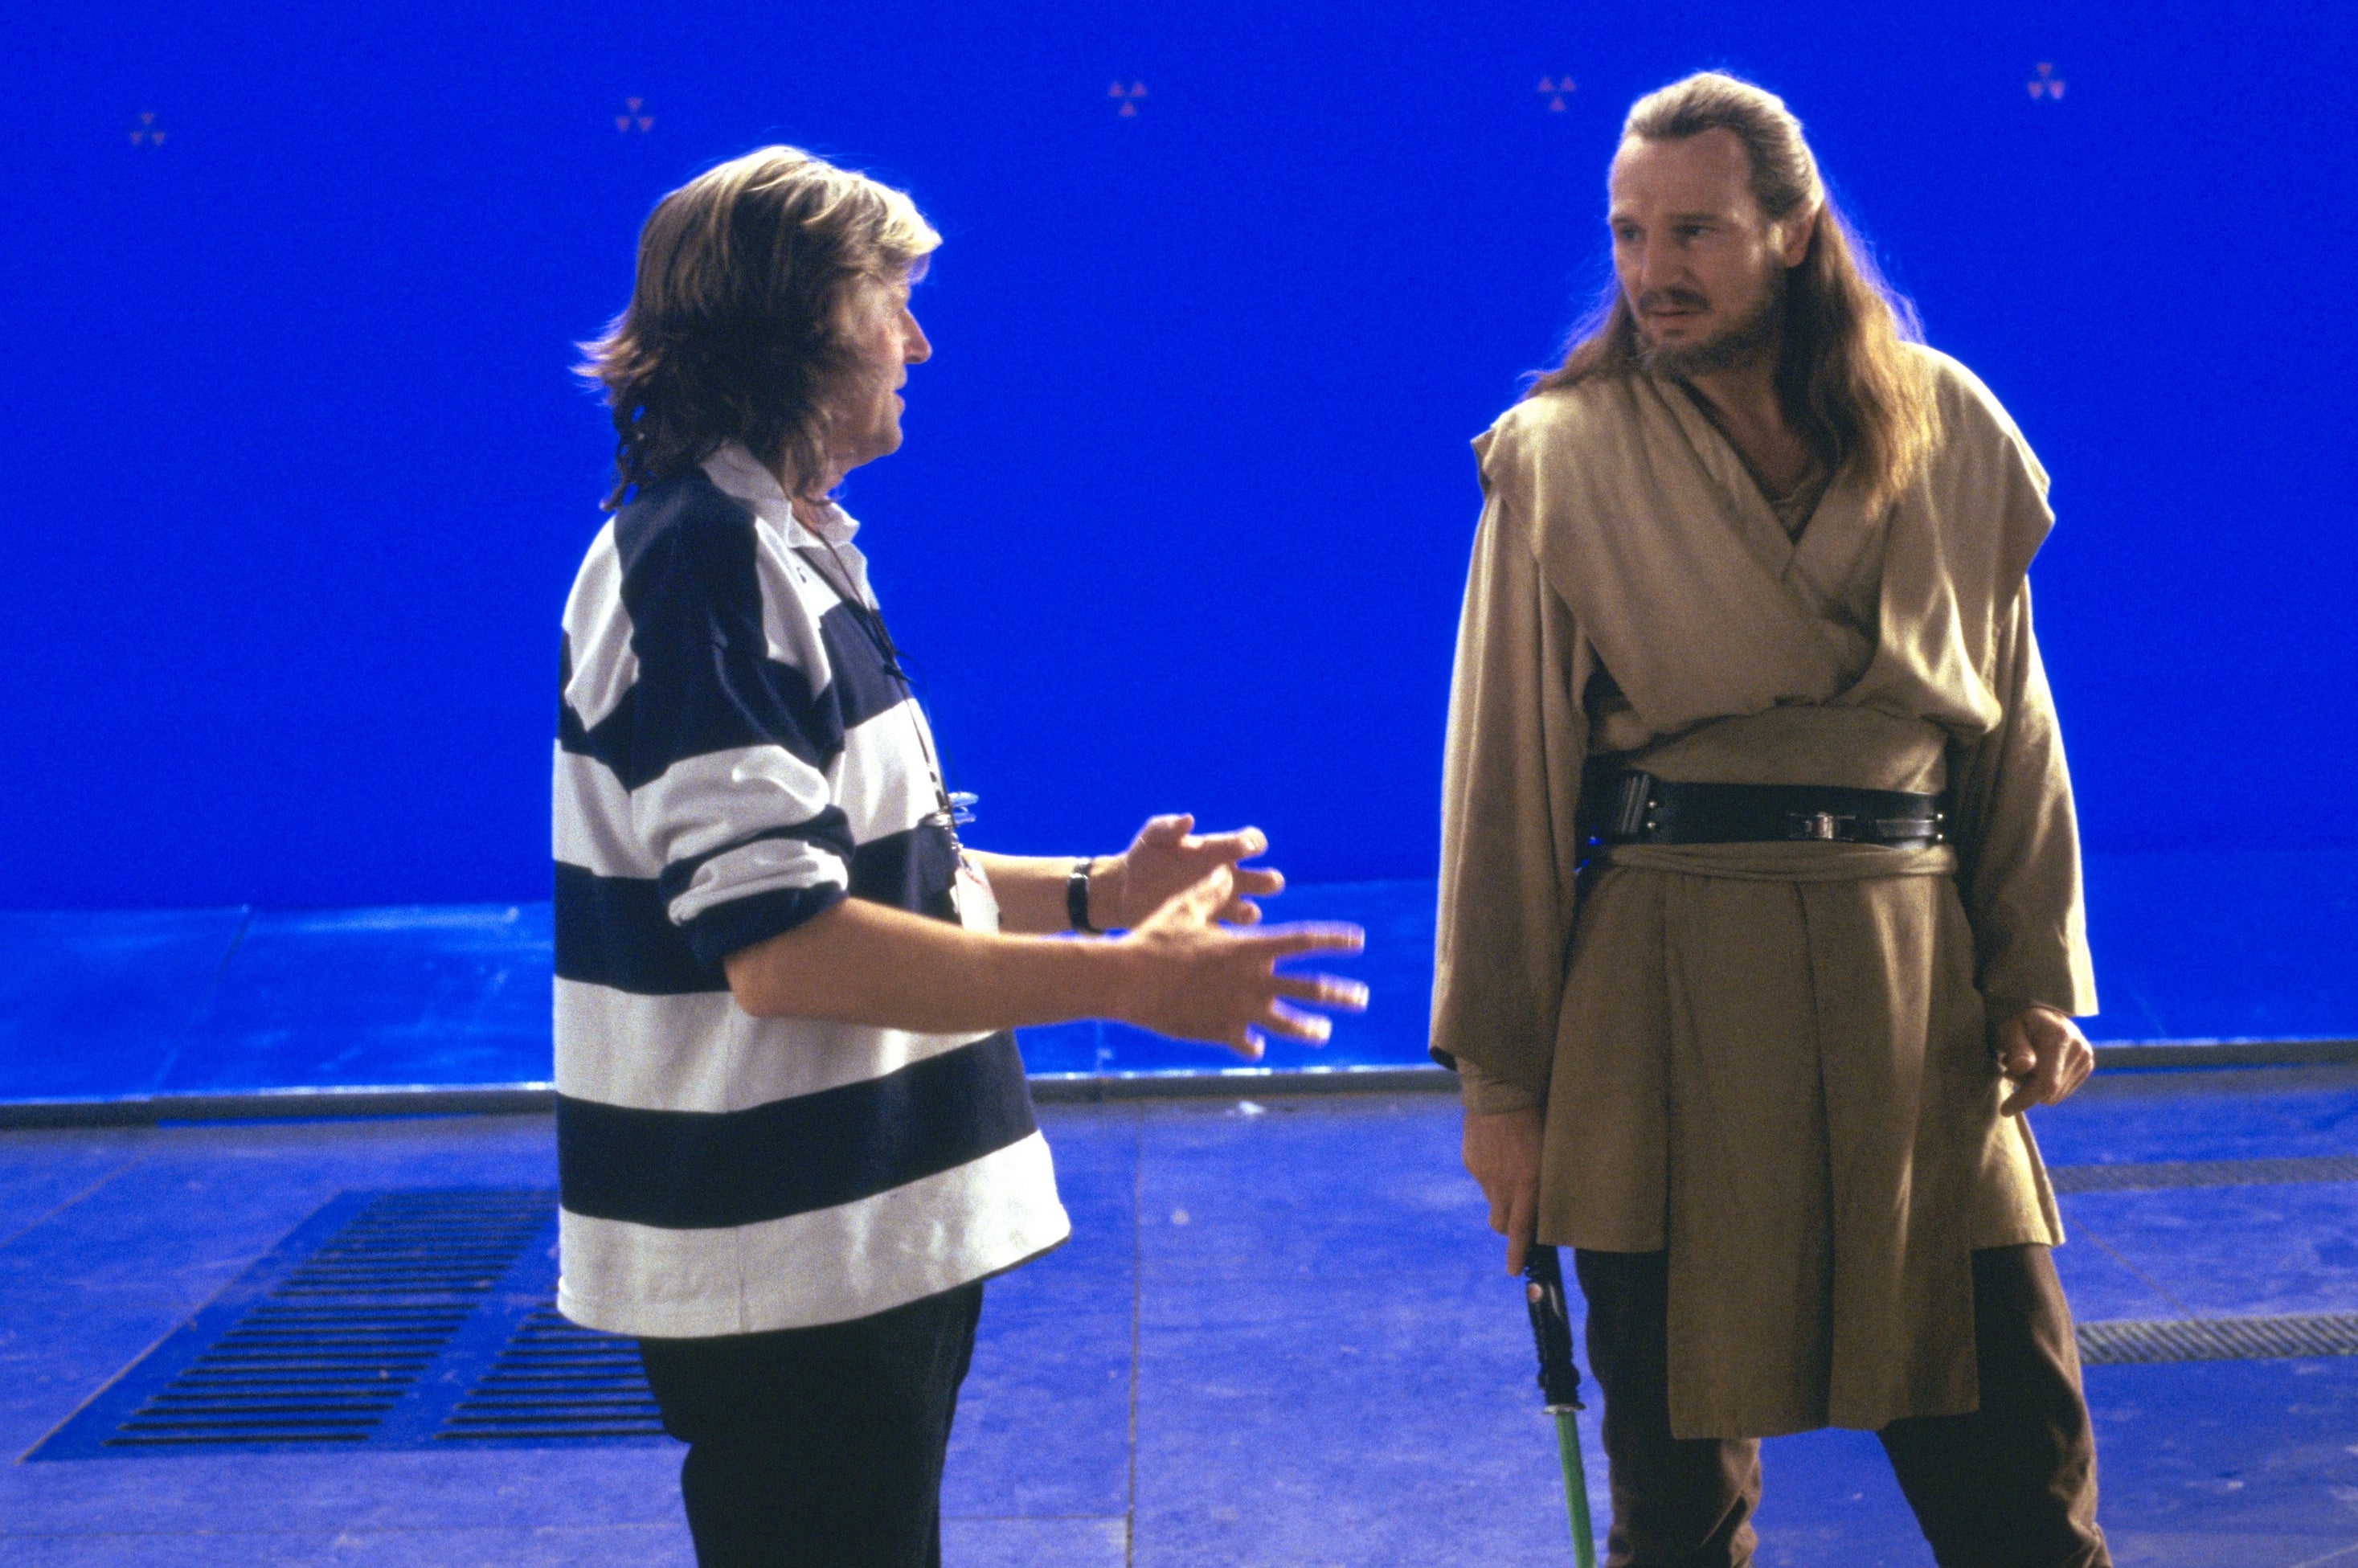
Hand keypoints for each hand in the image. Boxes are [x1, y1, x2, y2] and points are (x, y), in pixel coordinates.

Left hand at [1100, 814, 1283, 929]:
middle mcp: (1226, 879)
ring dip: (1250, 912)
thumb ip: (1169, 827)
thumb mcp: (1152, 836)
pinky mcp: (1204, 929)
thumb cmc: (1143, 855)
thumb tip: (1189, 820)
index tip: (1242, 849)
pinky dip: (1229, 939)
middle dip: (1268, 881)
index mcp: (1218, 851)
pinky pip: (1227, 938)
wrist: (1123, 890)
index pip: (1253, 842)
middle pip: (1267, 880)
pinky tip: (1219, 938)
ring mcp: (1218, 906)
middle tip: (1255, 883)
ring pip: (1252, 913)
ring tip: (1239, 912)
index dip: (1254, 843)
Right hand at [1114, 864, 1364, 1057]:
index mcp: (1249, 948)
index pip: (1304, 941)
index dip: (1334, 940)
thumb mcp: (1185, 909)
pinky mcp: (1221, 1032)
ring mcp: (1239, 1011)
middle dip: (1341, 994)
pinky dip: (1254, 1044)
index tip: (1357, 941)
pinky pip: (1246, 1042)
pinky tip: (1257, 1046)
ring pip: (1287, 1024)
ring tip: (1324, 1032)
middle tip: (1362, 997)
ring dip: (1309, 1029)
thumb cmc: (1154, 939)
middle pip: (1310, 988)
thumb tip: (1223, 872)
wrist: (1129, 981)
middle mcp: (1252, 981)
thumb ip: (1211, 894)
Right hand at [1464, 1106, 1543, 1272]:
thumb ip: (1548, 1179)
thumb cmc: (1538, 1116)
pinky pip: (1482, 1175)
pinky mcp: (1471, 1161)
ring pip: (1492, 1199)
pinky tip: (1499, 1150)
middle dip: (1510, 1228)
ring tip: (1513, 1166)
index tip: (1513, 1272)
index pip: (1521, 1232)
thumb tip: (1549, 1197)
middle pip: (1501, 1224)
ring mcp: (1483, 1174)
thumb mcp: (1552, 1151)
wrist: (1500, 1089)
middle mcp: (1502, 1186)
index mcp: (1527, 1186)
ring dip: (1502, 1194)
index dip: (1517, 1255)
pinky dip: (1491, 1171)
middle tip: (1520, 1218)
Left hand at [1995, 1005, 2095, 1115]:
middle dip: (2025, 1088)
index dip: (2025, 1099)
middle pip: (2049, 1091)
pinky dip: (2045, 1086)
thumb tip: (2023, 1067)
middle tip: (2010, 1068)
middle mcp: (2079, 1049)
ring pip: (2055, 1095)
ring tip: (2023, 1066)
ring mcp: (2086, 1058)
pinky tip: (2036, 1068)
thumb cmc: (2019, 1021)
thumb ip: (2017, 1048)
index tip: (2005, 1110)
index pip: (2046, 1083)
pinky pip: (2061, 1091)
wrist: (2041, 1013)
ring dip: (2034, 1087)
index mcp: (2060, 1037)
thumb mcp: (2010, 1030)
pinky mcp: (2087, 1066)